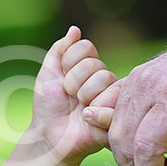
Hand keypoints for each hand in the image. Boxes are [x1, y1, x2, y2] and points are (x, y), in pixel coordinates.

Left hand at [30, 26, 116, 162]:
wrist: (49, 136)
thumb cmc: (48, 107)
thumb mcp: (48, 74)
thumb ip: (60, 50)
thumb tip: (75, 29)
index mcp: (88, 68)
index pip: (86, 47)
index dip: (69, 63)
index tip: (60, 80)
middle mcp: (103, 79)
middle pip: (94, 64)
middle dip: (74, 82)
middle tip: (70, 98)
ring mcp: (112, 95)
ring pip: (104, 78)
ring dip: (84, 96)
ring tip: (80, 109)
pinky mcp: (118, 113)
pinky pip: (114, 99)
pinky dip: (96, 110)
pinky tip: (88, 119)